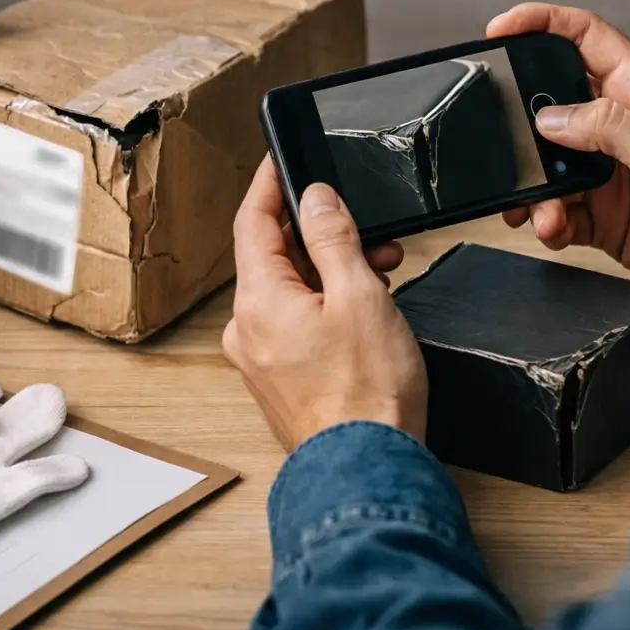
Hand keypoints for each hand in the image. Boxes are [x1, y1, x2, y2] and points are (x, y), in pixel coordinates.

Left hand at [222, 157, 426, 448]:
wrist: (367, 470)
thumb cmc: (366, 395)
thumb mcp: (359, 295)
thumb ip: (333, 239)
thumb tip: (316, 199)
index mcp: (258, 299)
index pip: (253, 222)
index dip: (269, 185)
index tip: (279, 159)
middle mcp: (248, 328)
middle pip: (274, 256)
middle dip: (321, 233)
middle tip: (365, 225)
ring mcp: (261, 357)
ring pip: (290, 290)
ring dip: (330, 270)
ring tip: (381, 268)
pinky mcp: (280, 380)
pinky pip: (295, 322)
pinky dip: (326, 304)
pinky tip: (363, 308)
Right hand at [486, 3, 629, 319]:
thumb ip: (606, 127)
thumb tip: (549, 117)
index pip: (584, 37)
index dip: (540, 23)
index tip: (499, 29)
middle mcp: (621, 125)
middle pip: (551, 104)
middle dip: (522, 125)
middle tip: (506, 143)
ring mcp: (609, 168)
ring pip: (546, 165)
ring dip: (533, 188)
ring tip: (540, 209)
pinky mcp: (602, 211)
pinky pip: (556, 208)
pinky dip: (546, 220)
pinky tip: (556, 228)